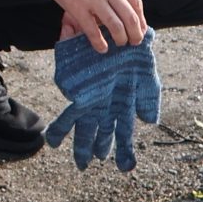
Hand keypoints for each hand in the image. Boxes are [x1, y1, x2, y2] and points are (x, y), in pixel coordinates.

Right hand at [30, 0, 146, 51]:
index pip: (136, 3)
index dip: (141, 20)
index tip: (140, 29)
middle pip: (130, 17)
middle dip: (135, 34)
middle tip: (135, 41)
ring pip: (116, 26)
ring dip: (121, 39)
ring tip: (120, 44)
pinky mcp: (77, 7)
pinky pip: (93, 31)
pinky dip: (100, 43)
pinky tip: (102, 47)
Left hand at [45, 28, 160, 170]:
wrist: (120, 34)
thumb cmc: (134, 58)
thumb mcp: (147, 80)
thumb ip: (149, 100)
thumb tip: (150, 122)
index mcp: (121, 106)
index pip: (121, 134)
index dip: (123, 151)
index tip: (125, 168)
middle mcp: (104, 105)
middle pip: (98, 134)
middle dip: (92, 150)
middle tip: (85, 168)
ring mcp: (89, 98)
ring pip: (81, 126)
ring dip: (78, 145)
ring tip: (74, 162)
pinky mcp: (75, 87)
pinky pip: (67, 110)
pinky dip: (60, 127)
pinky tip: (52, 141)